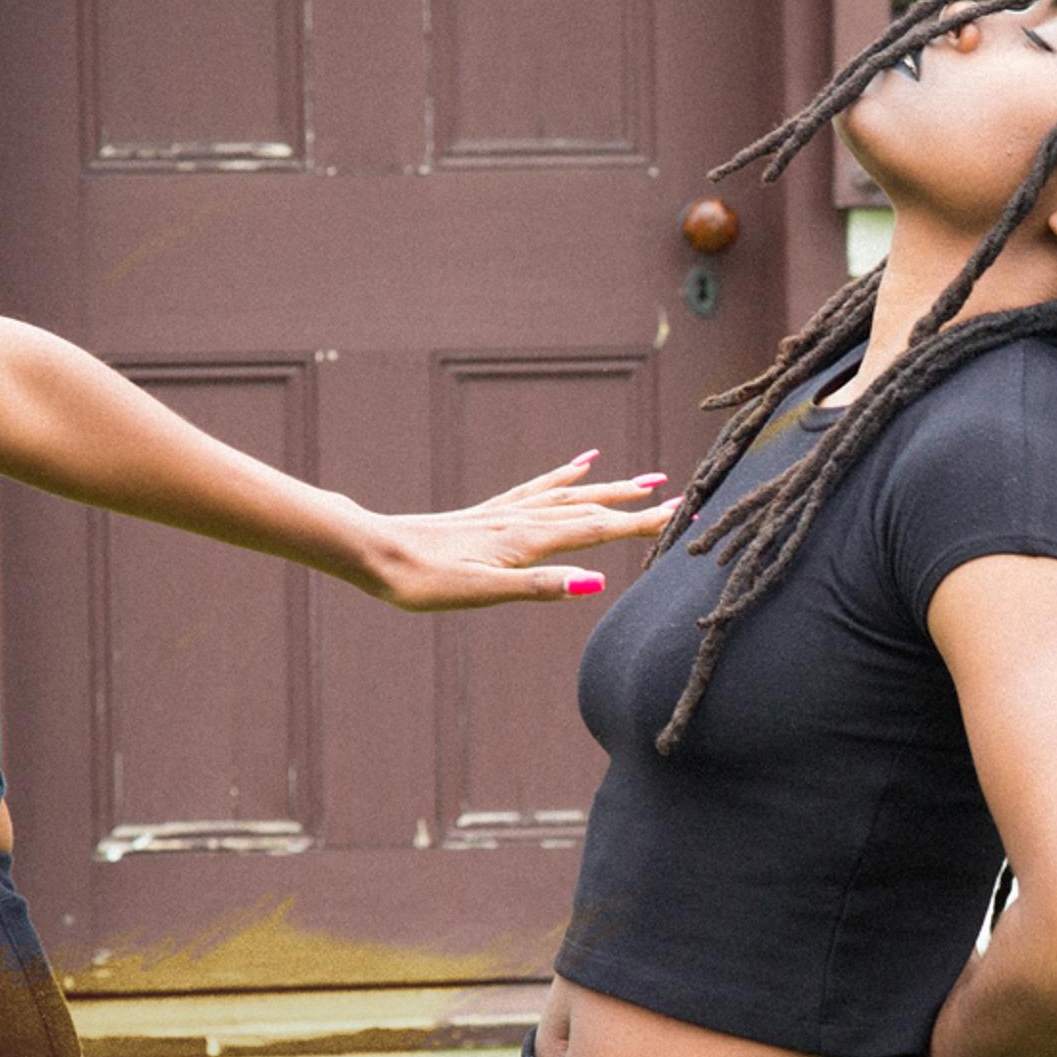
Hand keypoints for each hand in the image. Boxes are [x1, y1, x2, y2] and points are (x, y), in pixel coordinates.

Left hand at [352, 452, 676, 610]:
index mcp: (528, 539)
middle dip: (636, 504)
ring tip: (644, 477)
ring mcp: (506, 513)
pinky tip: (579, 464)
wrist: (373, 552)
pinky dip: (565, 476)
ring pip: (570, 495)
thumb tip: (595, 583)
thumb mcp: (483, 592)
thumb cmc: (424, 580)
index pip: (598, 529)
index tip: (683, 515)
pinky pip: (539, 488)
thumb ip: (540, 586)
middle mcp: (523, 519)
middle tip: (679, 497)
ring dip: (610, 487)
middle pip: (592, 507)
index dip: (642, 524)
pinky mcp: (489, 515)